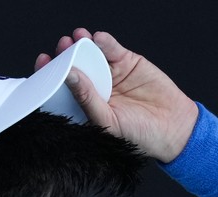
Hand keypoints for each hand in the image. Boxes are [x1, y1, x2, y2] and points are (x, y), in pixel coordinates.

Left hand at [36, 29, 198, 162]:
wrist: (174, 128)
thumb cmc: (139, 136)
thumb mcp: (108, 121)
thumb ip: (87, 98)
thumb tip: (69, 76)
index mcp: (86, 106)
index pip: (63, 88)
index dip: (52, 75)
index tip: (43, 63)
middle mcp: (96, 88)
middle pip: (75, 66)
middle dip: (66, 54)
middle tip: (62, 47)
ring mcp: (111, 73)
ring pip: (91, 54)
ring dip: (82, 44)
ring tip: (78, 38)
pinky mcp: (128, 62)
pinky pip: (112, 48)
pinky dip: (105, 42)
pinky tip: (99, 39)